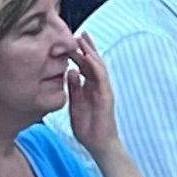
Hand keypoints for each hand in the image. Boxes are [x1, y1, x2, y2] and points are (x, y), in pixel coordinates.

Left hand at [61, 36, 119, 151]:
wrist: (99, 144)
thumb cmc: (88, 128)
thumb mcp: (75, 104)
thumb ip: (74, 88)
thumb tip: (70, 71)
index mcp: (90, 88)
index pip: (85, 66)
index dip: (79, 53)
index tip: (70, 41)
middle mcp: (98, 86)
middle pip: (93, 62)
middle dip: (87, 47)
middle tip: (79, 33)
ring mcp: (104, 90)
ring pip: (98, 66)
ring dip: (91, 52)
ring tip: (83, 39)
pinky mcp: (106, 96)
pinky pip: (101, 78)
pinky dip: (95, 66)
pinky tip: (89, 57)